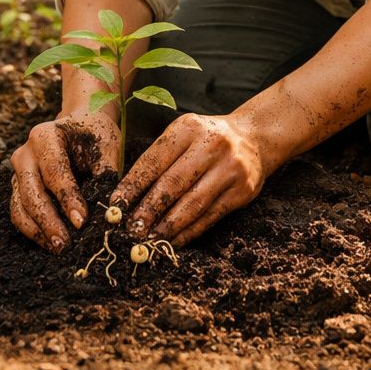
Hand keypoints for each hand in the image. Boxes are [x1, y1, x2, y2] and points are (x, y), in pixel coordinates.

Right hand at [8, 114, 119, 252]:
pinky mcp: (18, 186)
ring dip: (37, 231)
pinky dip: (32, 230)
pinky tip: (50, 242)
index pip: (55, 173)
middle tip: (65, 244)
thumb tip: (110, 210)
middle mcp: (25, 153)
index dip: (68, 199)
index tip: (82, 222)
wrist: (80, 122)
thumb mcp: (107, 146)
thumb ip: (107, 174)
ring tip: (58, 248)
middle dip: (48, 221)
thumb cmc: (95, 134)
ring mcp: (18, 171)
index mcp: (45, 137)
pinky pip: (19, 212)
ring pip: (20, 206)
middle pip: (31, 192)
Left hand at [111, 113, 272, 247]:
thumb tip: (126, 196)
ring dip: (167, 226)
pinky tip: (174, 241)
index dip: (133, 185)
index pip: (154, 160)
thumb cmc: (206, 140)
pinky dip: (190, 232)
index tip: (115, 205)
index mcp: (189, 128)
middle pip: (173, 184)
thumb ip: (159, 158)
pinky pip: (210, 216)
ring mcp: (231, 168)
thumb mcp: (183, 135)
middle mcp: (212, 145)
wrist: (254, 138)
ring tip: (149, 240)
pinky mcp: (243, 191)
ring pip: (192, 204)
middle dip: (148, 210)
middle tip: (130, 230)